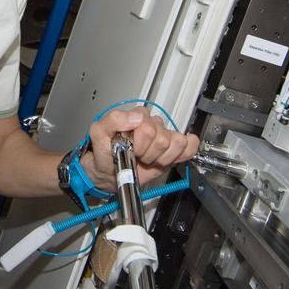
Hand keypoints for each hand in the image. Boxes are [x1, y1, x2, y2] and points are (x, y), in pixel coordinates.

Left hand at [85, 108, 199, 192]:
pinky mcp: (173, 149)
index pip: (148, 127)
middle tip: (136, 155)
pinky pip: (190, 146)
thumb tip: (135, 118)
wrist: (109, 171)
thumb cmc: (105, 152)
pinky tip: (164, 159)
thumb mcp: (98, 133)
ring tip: (146, 159)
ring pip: (176, 143)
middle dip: (148, 152)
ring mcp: (164, 135)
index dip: (138, 144)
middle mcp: (152, 124)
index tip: (129, 149)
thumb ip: (113, 120)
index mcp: (137, 116)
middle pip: (162, 138)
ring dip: (160, 157)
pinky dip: (180, 155)